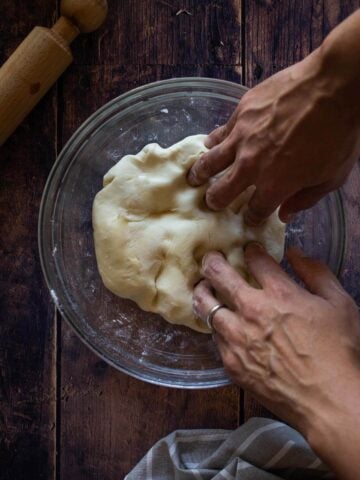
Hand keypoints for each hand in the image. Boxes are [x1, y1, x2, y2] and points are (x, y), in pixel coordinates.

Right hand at [188, 47, 359, 224]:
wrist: (334, 86)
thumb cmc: (339, 133)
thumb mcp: (332, 176)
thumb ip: (305, 199)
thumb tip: (284, 214)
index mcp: (274, 185)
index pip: (254, 211)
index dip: (251, 217)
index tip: (250, 216)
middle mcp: (251, 166)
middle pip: (221, 192)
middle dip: (215, 201)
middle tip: (211, 202)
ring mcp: (241, 138)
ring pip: (209, 162)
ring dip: (200, 173)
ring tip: (195, 177)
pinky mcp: (240, 114)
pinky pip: (218, 133)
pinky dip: (212, 141)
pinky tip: (209, 144)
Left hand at [193, 244, 359, 478]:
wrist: (329, 401)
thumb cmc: (339, 351)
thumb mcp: (339, 303)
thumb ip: (316, 273)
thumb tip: (296, 254)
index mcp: (279, 293)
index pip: (255, 259)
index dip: (251, 250)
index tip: (250, 250)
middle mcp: (252, 311)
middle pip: (219, 275)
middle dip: (212, 262)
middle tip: (210, 259)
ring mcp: (237, 338)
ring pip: (205, 306)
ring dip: (203, 292)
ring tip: (204, 288)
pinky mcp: (231, 362)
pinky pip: (214, 336)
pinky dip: (214, 325)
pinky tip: (219, 324)